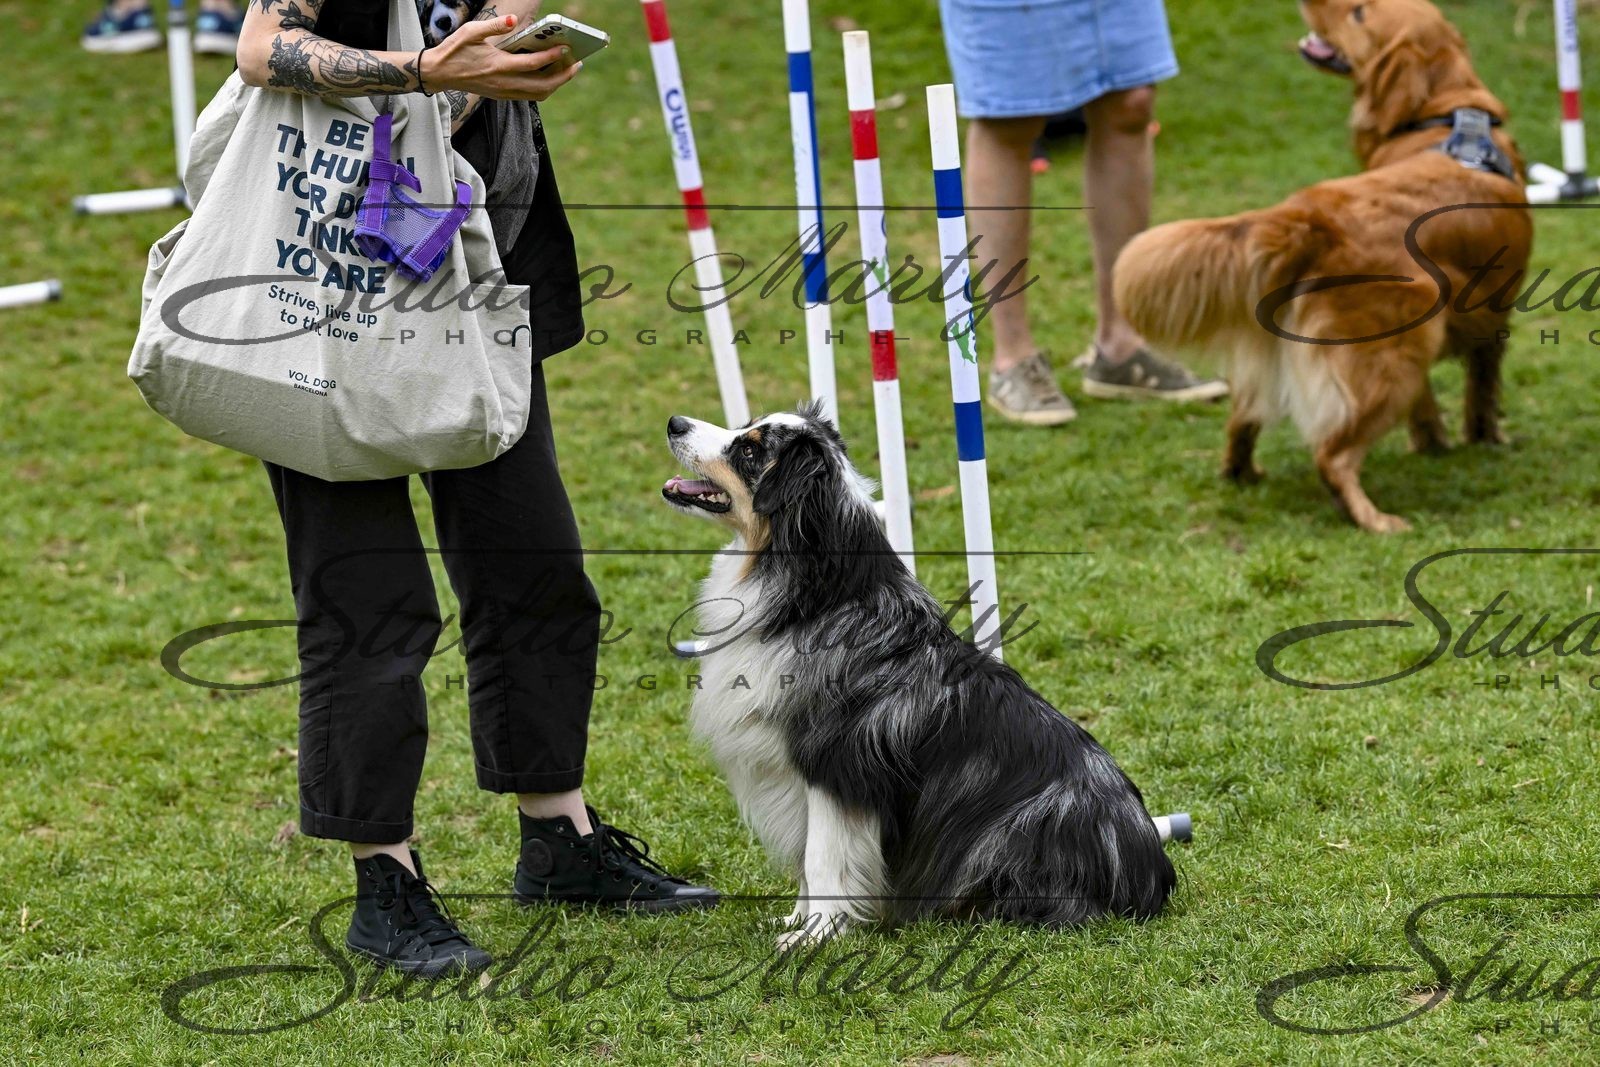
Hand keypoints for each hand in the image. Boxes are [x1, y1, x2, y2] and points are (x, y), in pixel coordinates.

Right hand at [422, 15, 581, 101]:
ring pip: (539, 94)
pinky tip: (551, 75)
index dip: (551, 57)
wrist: (439, 74)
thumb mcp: (470, 32)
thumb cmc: (455, 50)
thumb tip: (512, 20)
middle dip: (563, 76)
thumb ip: (493, 25)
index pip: (532, 64)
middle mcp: (504, 83)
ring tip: (569, 70)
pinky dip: (545, 87)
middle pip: (542, 86)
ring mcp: (504, 92)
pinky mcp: (503, 96)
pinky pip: (530, 95)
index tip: (566, 49)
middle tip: (577, 64)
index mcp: (498, 66)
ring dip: (557, 84)